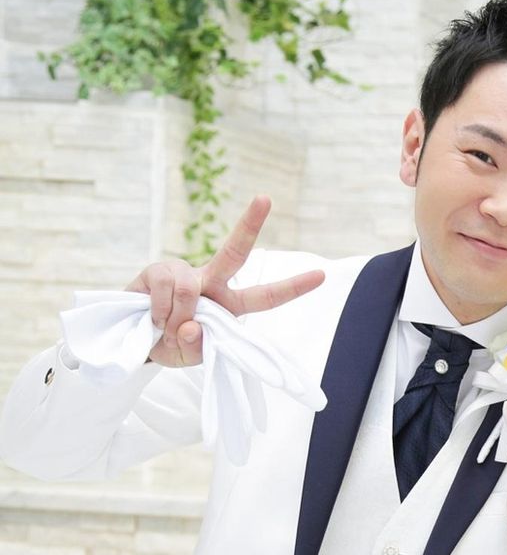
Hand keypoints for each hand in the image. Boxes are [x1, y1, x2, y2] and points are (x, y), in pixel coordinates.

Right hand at [126, 196, 324, 366]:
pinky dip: (159, 311)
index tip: (321, 275)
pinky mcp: (157, 270)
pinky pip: (166, 290)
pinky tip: (153, 316)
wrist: (135, 339)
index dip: (293, 287)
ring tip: (166, 327)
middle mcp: (212, 281)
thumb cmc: (171, 345)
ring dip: (176, 316)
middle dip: (250, 224)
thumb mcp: (188, 356)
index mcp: (230, 304)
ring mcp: (184, 272)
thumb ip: (196, 347)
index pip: (266, 297)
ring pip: (191, 288)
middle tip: (265, 198)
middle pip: (234, 252)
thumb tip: (192, 325)